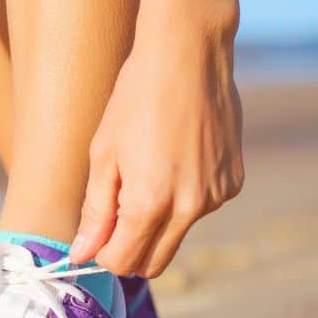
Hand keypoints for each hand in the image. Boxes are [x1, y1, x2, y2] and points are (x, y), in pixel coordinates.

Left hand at [70, 35, 243, 276]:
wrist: (189, 55)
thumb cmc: (135, 100)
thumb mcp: (103, 155)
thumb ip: (96, 211)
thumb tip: (83, 255)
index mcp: (151, 204)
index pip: (122, 262)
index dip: (102, 252)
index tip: (95, 231)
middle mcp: (190, 208)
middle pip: (153, 262)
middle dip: (129, 249)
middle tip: (114, 213)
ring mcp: (217, 197)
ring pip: (177, 235)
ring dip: (157, 220)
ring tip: (147, 168)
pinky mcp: (234, 182)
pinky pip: (200, 209)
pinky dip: (183, 198)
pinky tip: (175, 158)